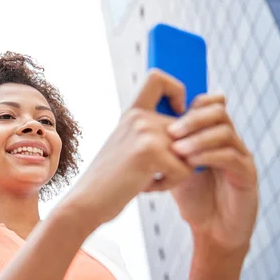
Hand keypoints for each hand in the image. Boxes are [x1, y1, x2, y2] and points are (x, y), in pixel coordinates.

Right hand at [62, 69, 193, 228]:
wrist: (86, 201)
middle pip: (190, 129)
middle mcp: (139, 117)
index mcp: (132, 113)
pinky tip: (144, 186)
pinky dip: (168, 185)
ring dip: (175, 173)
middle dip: (181, 158)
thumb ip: (152, 133)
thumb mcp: (128, 148)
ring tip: (145, 179)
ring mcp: (144, 131)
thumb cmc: (110, 182)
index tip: (177, 111)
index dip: (177, 89)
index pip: (158, 77)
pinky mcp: (150, 151)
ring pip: (191, 153)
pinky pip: (184, 171)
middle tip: (150, 172)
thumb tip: (192, 127)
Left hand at [168, 94, 257, 257]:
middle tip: (171, 132)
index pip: (206, 104)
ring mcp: (241, 156)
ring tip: (177, 151)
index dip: (189, 104)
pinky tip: (190, 164)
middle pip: (217, 111)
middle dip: (192, 119)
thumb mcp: (173, 168)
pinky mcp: (247, 174)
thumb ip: (163, 148)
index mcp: (212, 135)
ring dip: (198, 138)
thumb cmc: (193, 199)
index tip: (167, 115)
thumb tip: (137, 127)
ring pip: (225, 131)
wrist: (212, 230)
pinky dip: (208, 156)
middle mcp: (230, 141)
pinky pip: (231, 156)